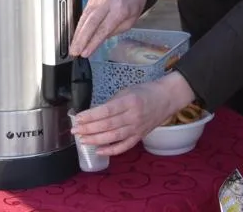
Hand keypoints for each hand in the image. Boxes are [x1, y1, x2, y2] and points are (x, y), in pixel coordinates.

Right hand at [69, 0, 149, 57]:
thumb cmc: (134, 2)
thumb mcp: (131, 20)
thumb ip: (115, 30)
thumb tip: (99, 39)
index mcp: (119, 9)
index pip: (103, 28)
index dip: (93, 42)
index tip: (85, 53)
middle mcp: (106, 3)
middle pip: (90, 22)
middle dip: (80, 39)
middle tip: (74, 52)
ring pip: (84, 18)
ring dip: (77, 34)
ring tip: (73, 47)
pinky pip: (84, 14)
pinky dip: (79, 26)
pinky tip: (76, 36)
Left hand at [70, 72, 192, 155]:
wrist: (167, 98)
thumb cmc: (145, 91)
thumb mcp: (127, 91)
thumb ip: (111, 103)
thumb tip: (94, 113)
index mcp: (129, 102)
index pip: (106, 110)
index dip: (91, 115)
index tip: (78, 117)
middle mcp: (133, 116)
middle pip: (108, 125)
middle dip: (89, 128)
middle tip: (75, 130)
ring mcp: (137, 128)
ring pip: (113, 137)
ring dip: (96, 139)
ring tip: (83, 140)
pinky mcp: (139, 137)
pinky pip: (124, 146)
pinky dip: (111, 150)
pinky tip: (98, 150)